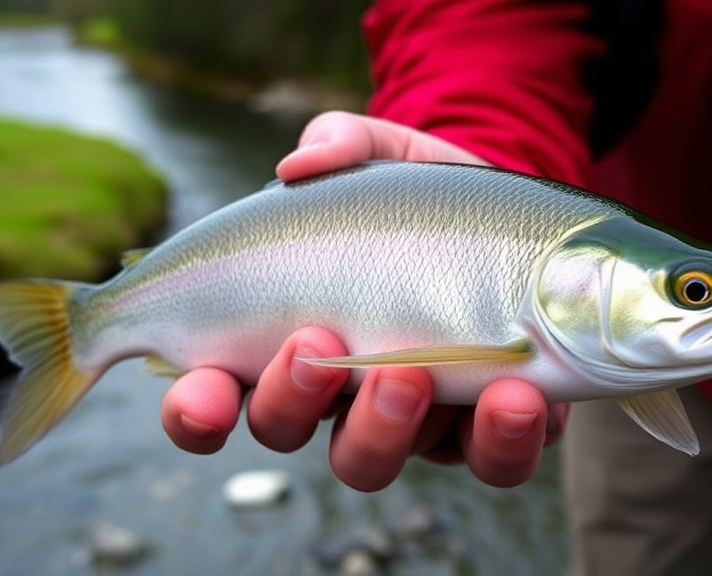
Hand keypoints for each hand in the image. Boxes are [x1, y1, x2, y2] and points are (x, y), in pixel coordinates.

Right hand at [160, 112, 568, 490]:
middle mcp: (335, 390)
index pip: (214, 394)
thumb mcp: (387, 155)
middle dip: (291, 400)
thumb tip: (298, 163)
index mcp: (286, 333)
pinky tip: (514, 396)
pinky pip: (488, 463)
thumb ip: (341, 144)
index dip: (195, 410)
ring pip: (368, 461)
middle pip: (283, 430)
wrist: (516, 222)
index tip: (203, 394)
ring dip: (382, 429)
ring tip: (410, 373)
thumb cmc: (426, 198)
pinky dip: (497, 441)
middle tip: (319, 344)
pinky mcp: (483, 429)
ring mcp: (408, 420)